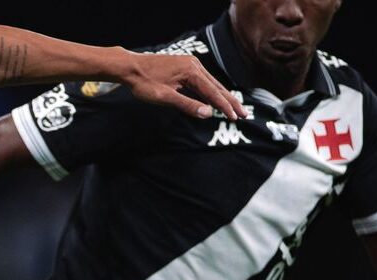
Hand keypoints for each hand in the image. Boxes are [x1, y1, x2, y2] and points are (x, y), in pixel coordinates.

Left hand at [123, 52, 246, 119]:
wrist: (131, 67)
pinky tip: (217, 97)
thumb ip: (187, 105)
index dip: (225, 107)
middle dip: (231, 102)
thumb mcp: (164, 97)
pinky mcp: (185, 67)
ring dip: (223, 97)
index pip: (213, 92)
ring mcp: (190, 64)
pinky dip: (212, 90)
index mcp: (191, 72)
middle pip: (217, 87)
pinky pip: (203, 80)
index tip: (236, 117)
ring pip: (211, 83)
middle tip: (245, 114)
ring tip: (235, 108)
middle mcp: (194, 65)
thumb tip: (208, 113)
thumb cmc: (144, 83)